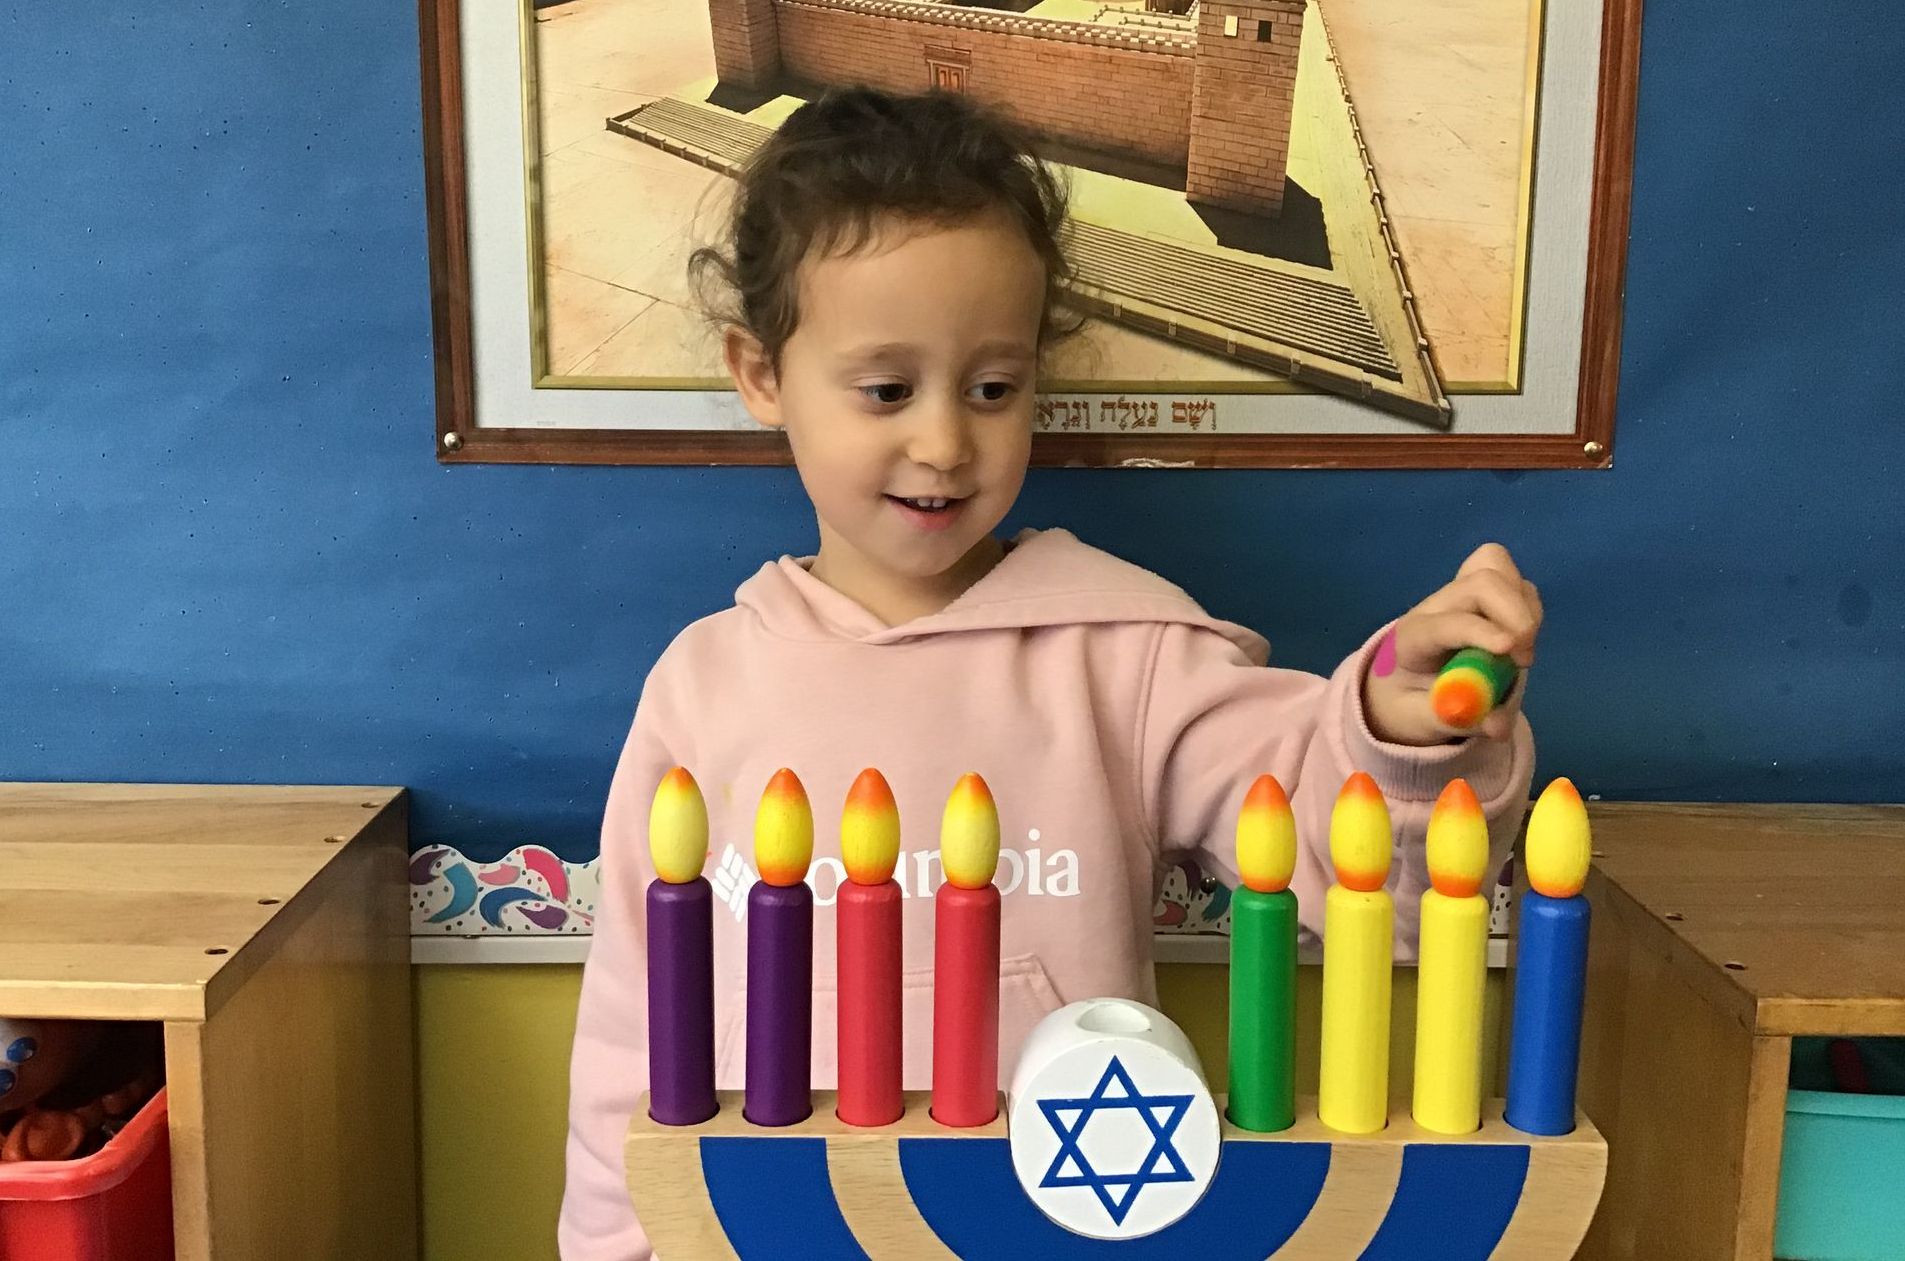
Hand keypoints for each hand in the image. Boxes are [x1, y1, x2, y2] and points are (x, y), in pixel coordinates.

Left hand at [1363, 543, 1542, 744]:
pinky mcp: (1486, 594)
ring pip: (1498, 569)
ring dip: (1524, 608)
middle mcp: (1437, 607)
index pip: (1446, 623)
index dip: (1478, 631)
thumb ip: (1458, 721)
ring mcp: (1462, 594)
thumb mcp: (1424, 721)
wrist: (1408, 685)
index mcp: (1413, 638)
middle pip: (1481, 580)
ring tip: (1521, 651)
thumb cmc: (1413, 703)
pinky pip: (1515, 582)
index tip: (1509, 649)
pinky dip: (1530, 607)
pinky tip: (1522, 639)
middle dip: (1514, 612)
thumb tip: (1497, 725)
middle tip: (1524, 658)